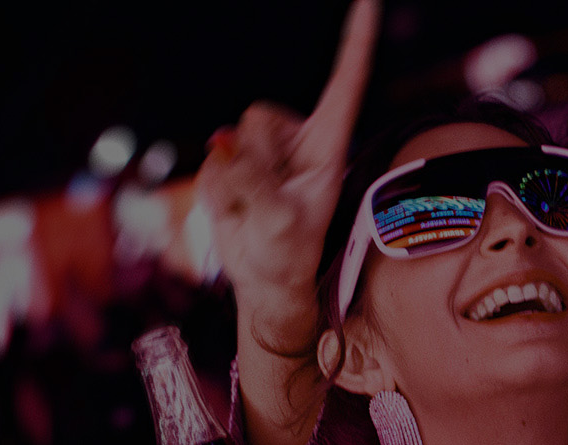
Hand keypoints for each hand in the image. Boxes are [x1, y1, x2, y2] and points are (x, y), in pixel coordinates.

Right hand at [197, 0, 377, 335]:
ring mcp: (263, 148)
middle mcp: (298, 138)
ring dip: (236, 178)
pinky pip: (211, 162)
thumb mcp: (278, 223)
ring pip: (234, 137)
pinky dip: (218, 190)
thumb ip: (253, 181)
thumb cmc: (287, 255)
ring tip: (256, 208)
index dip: (356, 40)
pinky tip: (238, 209)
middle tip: (271, 204)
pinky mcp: (233, 159)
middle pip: (260, 117)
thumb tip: (222, 143)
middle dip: (255, 160)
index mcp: (329, 145)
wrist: (264, 280)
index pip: (346, 83)